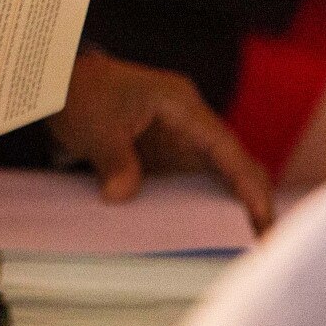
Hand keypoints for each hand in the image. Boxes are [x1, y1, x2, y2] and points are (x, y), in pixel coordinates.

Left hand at [48, 50, 273, 227]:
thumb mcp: (96, 127)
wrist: (62, 82)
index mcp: (181, 105)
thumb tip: (121, 196)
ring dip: (229, 204)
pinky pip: (191, 180)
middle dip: (251, 197)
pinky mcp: (166, 153)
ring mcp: (179, 137)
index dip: (246, 182)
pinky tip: (208, 231)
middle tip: (263, 239)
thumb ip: (114, 161)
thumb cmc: (82, 92)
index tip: (261, 215)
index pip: (225, 147)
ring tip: (246, 243)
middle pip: (231, 161)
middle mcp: (189, 121)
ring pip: (217, 173)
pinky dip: (202, 203)